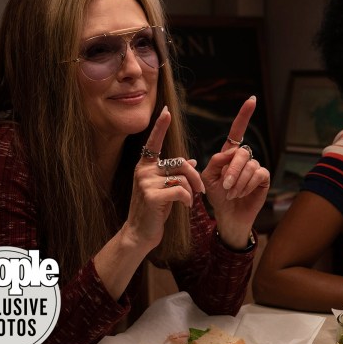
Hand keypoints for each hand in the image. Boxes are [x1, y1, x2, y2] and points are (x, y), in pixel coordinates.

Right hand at [124, 106, 204, 249]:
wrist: (140, 233)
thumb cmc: (155, 210)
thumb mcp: (165, 189)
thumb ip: (175, 174)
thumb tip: (193, 161)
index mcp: (145, 166)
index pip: (154, 142)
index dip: (161, 126)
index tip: (166, 110)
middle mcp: (143, 170)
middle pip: (180, 163)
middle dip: (195, 177)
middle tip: (201, 190)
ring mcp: (145, 183)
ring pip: (182, 178)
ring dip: (192, 191)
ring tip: (190, 200)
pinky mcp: (151, 196)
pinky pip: (180, 190)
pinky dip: (188, 199)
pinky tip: (186, 206)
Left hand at [201, 96, 270, 248]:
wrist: (227, 215)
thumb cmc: (216, 196)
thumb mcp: (207, 178)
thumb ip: (215, 161)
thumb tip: (232, 150)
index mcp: (229, 154)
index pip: (237, 131)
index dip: (244, 115)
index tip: (251, 100)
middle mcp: (243, 158)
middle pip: (241, 152)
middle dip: (232, 170)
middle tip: (226, 186)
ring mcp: (255, 167)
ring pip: (249, 166)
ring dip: (238, 181)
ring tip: (231, 193)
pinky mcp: (263, 178)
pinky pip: (258, 174)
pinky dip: (247, 185)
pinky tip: (242, 193)